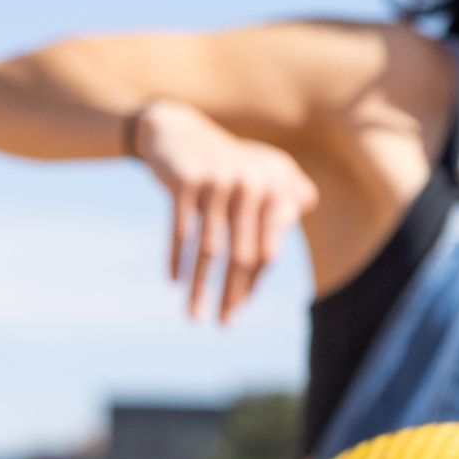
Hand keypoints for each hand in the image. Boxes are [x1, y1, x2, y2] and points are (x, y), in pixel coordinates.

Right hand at [131, 100, 318, 322]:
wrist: (178, 133)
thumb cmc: (225, 165)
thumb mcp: (261, 174)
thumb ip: (284, 203)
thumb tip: (274, 255)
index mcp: (273, 189)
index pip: (265, 251)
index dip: (251, 284)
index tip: (238, 309)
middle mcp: (250, 184)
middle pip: (241, 255)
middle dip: (231, 295)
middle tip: (223, 325)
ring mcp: (217, 182)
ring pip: (210, 249)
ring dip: (201, 288)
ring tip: (195, 317)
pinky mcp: (186, 181)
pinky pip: (182, 230)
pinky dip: (177, 258)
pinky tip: (174, 282)